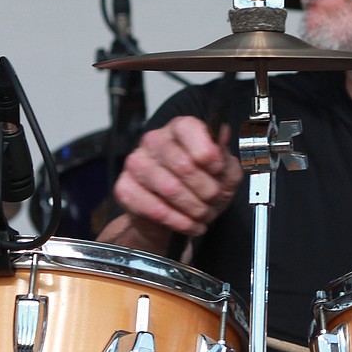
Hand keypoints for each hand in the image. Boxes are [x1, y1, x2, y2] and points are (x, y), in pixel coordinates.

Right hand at [110, 115, 241, 240]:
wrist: (175, 217)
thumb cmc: (199, 188)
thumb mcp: (223, 173)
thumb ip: (226, 157)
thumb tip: (222, 135)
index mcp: (178, 129)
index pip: (188, 128)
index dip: (206, 151)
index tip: (217, 168)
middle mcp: (154, 141)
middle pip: (183, 164)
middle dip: (206, 189)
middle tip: (214, 199)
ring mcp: (136, 164)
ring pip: (170, 189)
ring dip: (194, 208)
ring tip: (203, 214)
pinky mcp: (125, 188)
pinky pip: (154, 209)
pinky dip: (178, 221)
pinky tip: (189, 223)